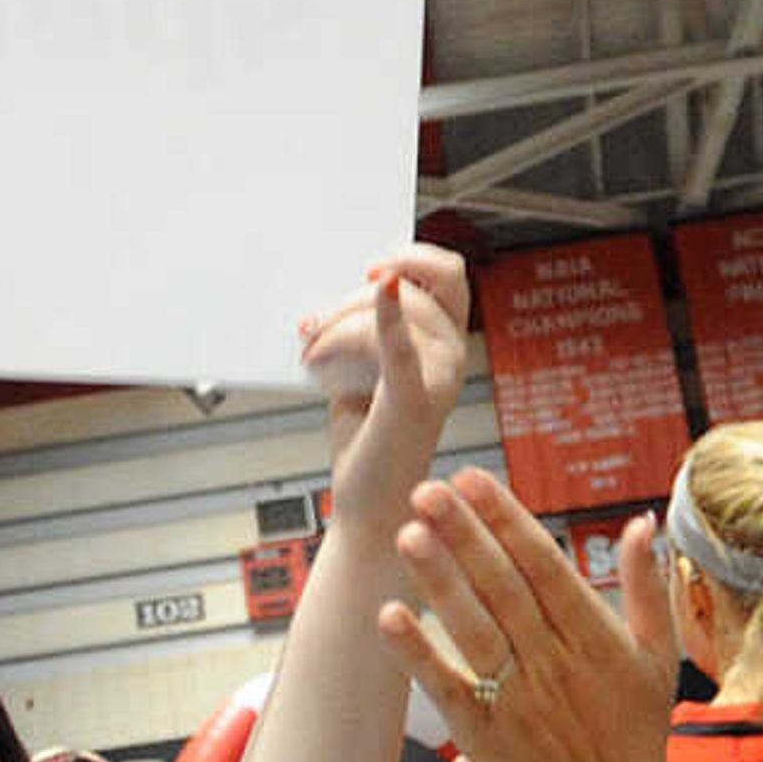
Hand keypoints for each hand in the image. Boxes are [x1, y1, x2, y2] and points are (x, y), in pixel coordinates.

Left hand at [296, 246, 468, 512]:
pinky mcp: (414, 400)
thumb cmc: (369, 438)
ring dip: (337, 324)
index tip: (368, 269)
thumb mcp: (364, 368)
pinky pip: (401, 344)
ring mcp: (439, 377)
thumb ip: (364, 326)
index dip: (415, 256)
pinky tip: (383, 290)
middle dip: (356, 295)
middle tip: (313, 323)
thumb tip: (340, 289)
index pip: (448, 273)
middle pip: (413, 286)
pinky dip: (389, 314)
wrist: (368, 505)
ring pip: (390, 312)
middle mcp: (452, 355)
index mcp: (446, 343)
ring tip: (310, 354)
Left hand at [381, 469, 679, 761]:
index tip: (471, 479)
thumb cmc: (635, 728)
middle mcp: (552, 661)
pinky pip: (446, 686)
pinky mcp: (482, 732)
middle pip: (501, 589)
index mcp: (592, 635)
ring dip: (438, 583)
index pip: (543, 564)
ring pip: (473, 630)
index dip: (505, 520)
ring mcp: (515, 698)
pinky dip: (417, 653)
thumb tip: (641, 521)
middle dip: (463, 537)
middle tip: (425, 491)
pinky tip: (389, 616)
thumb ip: (645, 587)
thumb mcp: (658, 655)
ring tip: (407, 536)